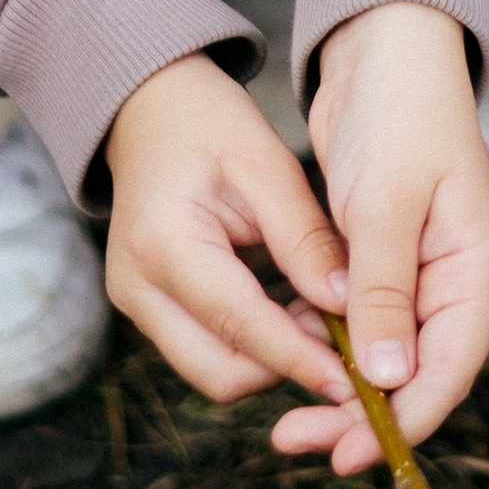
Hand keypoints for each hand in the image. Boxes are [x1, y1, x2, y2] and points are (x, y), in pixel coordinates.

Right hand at [103, 51, 354, 424]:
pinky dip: (252, 346)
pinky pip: (205, 351)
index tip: (353, 378)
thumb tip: (346, 306)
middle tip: (346, 344)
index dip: (298, 358)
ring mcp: (135, 304)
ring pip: (213, 371)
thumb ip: (305, 238)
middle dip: (286, 369)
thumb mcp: (267, 164)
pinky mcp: (146, 310)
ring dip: (272, 361)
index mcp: (163, 242)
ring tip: (323, 321)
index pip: (239, 324)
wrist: (149, 110)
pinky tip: (293, 312)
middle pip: (220, 372)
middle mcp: (137, 287)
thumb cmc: (208, 123)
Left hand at [289, 0, 488, 475]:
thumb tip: (386, 378)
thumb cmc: (399, 113)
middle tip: (294, 437)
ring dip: (335, 381)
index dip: (397, 423)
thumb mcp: (388, 202)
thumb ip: (384, 290)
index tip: (342, 454)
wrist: (385, 47)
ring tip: (281, 405)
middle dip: (357, 413)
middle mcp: (451, 286)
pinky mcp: (382, 259)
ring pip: (380, 355)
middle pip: (412, 377)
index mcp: (474, 276)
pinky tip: (281, 337)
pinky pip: (355, 320)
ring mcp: (417, 275)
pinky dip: (321, 337)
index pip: (446, 374)